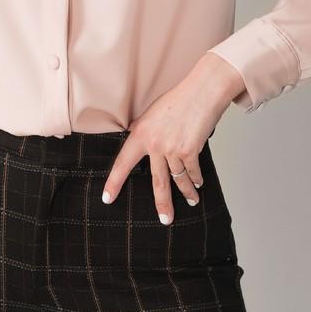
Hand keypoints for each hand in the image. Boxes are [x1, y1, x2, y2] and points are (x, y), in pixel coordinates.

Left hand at [101, 52, 245, 223]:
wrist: (202, 91)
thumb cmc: (178, 100)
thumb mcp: (152, 114)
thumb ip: (144, 131)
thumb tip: (139, 141)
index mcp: (140, 134)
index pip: (123, 163)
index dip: (114, 182)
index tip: (107, 199)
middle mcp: (154, 144)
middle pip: (156, 182)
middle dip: (162, 204)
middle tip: (164, 220)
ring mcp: (173, 149)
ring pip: (178, 179)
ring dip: (187, 192)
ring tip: (191, 201)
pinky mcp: (190, 150)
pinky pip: (193, 171)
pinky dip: (197, 178)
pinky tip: (199, 184)